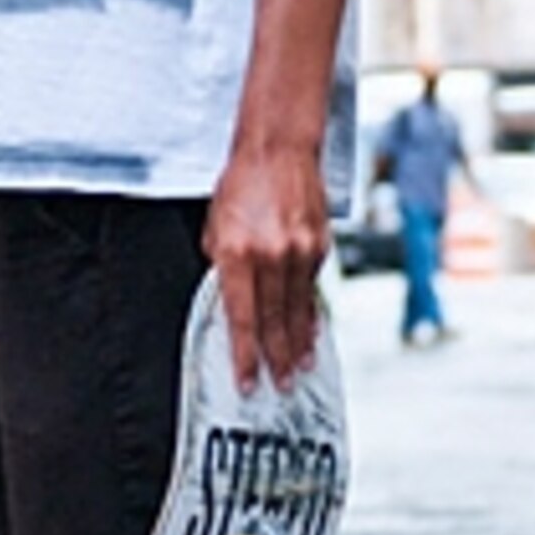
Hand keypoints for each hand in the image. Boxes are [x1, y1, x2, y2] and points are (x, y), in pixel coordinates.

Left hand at [204, 142, 326, 392]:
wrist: (277, 149)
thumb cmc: (241, 184)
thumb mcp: (215, 226)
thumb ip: (222, 266)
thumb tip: (231, 300)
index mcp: (237, 254)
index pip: (241, 318)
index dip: (245, 354)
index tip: (247, 379)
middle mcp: (271, 256)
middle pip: (274, 321)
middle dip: (276, 358)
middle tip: (280, 385)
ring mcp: (300, 252)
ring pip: (299, 310)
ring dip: (299, 343)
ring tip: (300, 367)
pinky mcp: (320, 245)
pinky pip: (313, 289)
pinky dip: (311, 312)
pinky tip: (312, 330)